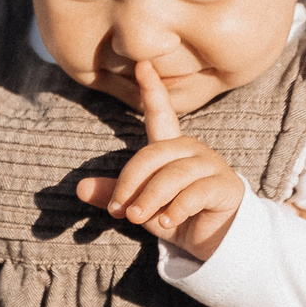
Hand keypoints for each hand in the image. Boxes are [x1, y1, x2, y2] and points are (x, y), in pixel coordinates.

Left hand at [74, 62, 243, 259]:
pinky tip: (166, 221)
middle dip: (131, 182)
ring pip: (173, 175)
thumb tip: (80, 187)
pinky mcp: (226, 187)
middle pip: (154, 154)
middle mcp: (192, 150)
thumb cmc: (176, 216)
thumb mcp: (141, 206)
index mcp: (171, 148)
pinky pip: (195, 193)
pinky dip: (175, 209)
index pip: (161, 114)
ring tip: (138, 219)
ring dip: (150, 199)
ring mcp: (212, 166)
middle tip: (120, 211)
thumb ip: (115, 194)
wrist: (214, 242)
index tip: (142, 64)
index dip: (152, 90)